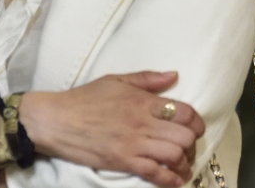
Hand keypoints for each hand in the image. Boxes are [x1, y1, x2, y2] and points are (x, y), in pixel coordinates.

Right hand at [20, 71, 205, 187]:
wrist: (56, 120)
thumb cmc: (85, 98)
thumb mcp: (117, 80)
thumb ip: (148, 79)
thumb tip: (174, 76)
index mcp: (143, 101)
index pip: (184, 112)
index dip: (197, 122)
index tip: (197, 128)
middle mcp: (143, 122)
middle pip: (184, 136)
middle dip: (193, 144)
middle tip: (190, 149)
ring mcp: (133, 144)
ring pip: (173, 155)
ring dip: (184, 162)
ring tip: (184, 166)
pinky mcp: (122, 161)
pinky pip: (154, 173)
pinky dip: (169, 179)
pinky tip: (176, 181)